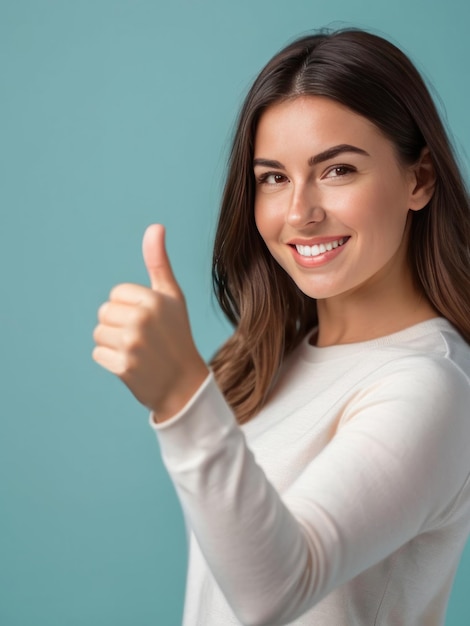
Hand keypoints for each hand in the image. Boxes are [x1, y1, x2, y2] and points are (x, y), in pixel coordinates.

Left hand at [92, 224, 208, 421]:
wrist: (185, 383)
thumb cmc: (177, 335)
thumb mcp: (172, 297)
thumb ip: (159, 262)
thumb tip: (155, 226)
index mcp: (154, 299)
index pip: (117, 294)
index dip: (130, 307)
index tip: (150, 321)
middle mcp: (142, 319)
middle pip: (104, 312)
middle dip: (119, 324)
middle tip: (143, 338)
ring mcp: (132, 344)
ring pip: (99, 333)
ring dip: (113, 343)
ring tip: (138, 351)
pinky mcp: (123, 366)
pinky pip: (98, 354)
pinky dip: (111, 361)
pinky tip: (132, 365)